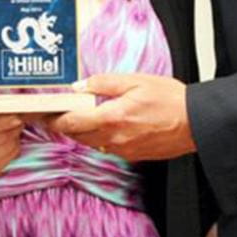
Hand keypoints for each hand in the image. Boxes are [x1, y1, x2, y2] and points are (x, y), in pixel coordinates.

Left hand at [51, 73, 195, 161]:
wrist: (196, 122)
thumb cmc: (170, 99)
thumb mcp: (135, 81)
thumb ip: (104, 83)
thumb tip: (80, 86)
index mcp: (112, 117)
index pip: (70, 122)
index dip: (52, 119)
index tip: (40, 114)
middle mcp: (114, 138)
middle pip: (76, 136)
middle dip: (63, 125)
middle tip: (52, 114)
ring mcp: (123, 149)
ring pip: (90, 143)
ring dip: (80, 131)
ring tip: (76, 117)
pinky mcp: (133, 155)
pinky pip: (106, 147)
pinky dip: (98, 137)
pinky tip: (103, 125)